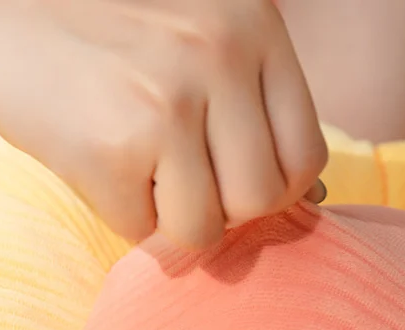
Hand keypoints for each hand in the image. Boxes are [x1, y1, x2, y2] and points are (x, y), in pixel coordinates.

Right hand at [0, 0, 327, 246]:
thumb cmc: (95, 22)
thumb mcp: (196, 40)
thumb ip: (253, 111)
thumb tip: (311, 203)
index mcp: (254, 26)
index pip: (307, 157)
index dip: (273, 191)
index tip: (231, 185)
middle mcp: (221, 57)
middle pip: (262, 201)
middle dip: (222, 211)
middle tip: (178, 184)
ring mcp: (167, 101)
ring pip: (206, 230)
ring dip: (168, 221)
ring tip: (134, 170)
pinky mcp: (110, 146)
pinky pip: (140, 232)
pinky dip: (119, 214)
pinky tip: (93, 162)